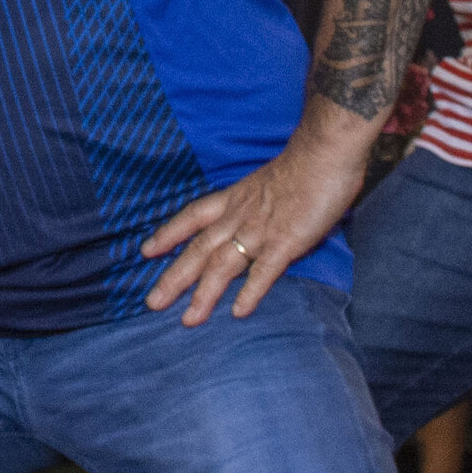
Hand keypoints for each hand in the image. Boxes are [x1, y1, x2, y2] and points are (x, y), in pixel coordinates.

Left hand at [138, 133, 361, 326]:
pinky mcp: (285, 242)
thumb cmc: (303, 162)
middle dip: (174, 278)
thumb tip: (256, 217)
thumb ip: (257, 202)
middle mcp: (239, 216)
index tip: (146, 251)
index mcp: (235, 199)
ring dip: (204, 294)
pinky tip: (238, 313)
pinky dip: (250, 292)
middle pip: (198, 249)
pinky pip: (263, 271)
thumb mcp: (267, 180)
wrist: (325, 151)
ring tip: (189, 320)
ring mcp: (260, 231)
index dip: (169, 234)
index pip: (192, 216)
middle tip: (152, 303)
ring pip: (222, 265)